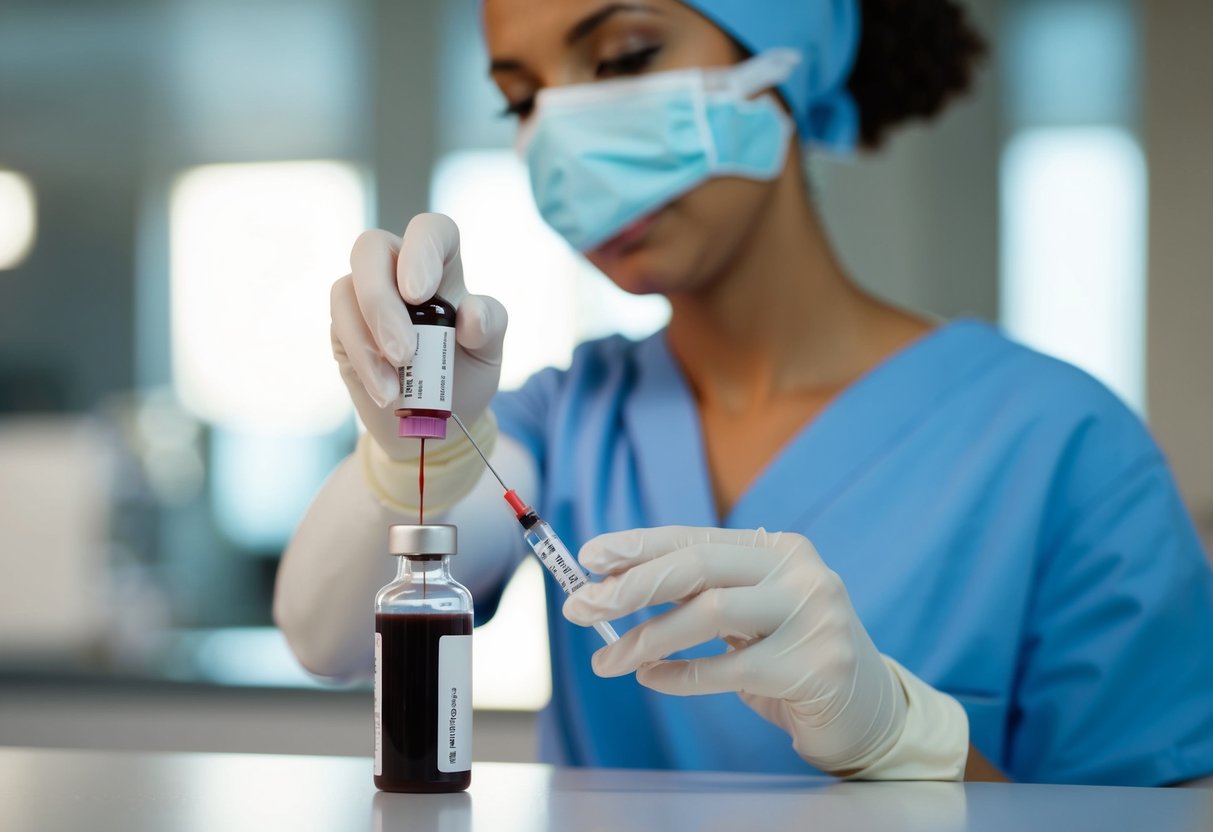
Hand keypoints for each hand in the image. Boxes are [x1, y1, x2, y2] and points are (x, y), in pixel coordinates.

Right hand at [330, 213, 506, 459]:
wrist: (434, 418)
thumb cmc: (464, 372)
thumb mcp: (488, 353)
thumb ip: (489, 327)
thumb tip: (471, 315)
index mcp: (440, 265)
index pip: (430, 231)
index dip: (421, 250)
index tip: (418, 294)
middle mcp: (397, 269)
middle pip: (370, 248)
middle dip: (380, 301)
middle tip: (404, 353)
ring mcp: (365, 295)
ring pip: (347, 290)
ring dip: (368, 341)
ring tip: (396, 388)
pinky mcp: (344, 326)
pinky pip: (340, 329)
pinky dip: (363, 362)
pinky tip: (386, 391)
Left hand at [564, 526, 967, 778]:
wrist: (866, 710)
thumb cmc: (788, 654)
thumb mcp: (748, 612)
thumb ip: (697, 593)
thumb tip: (610, 584)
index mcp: (779, 548)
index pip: (695, 537)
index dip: (638, 545)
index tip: (588, 557)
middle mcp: (799, 572)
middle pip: (700, 566)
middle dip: (632, 586)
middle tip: (580, 607)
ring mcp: (814, 616)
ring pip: (711, 614)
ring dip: (647, 638)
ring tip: (607, 660)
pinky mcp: (816, 666)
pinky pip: (730, 669)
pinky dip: (681, 676)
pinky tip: (652, 678)